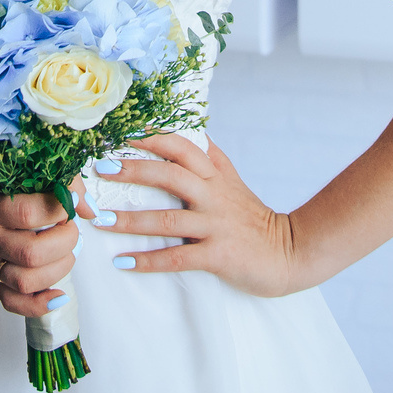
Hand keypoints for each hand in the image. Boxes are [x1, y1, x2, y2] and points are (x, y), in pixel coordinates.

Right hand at [0, 185, 78, 318]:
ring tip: (68, 251)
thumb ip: (55, 179)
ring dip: (58, 269)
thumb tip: (88, 208)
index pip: (26, 214)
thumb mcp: (13, 168)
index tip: (71, 199)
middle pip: (30, 253)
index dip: (58, 208)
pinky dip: (39, 304)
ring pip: (24, 281)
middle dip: (64, 241)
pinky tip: (58, 295)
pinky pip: (12, 301)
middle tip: (71, 226)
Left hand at [79, 134, 300, 297]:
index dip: (153, 137)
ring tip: (101, 220)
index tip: (122, 132)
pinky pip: (178, 257)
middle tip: (102, 168)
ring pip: (168, 218)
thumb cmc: (254, 218)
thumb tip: (191, 130)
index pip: (182, 146)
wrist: (291, 252)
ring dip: (131, 220)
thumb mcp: (233, 181)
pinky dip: (149, 260)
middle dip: (134, 170)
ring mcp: (216, 225)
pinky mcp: (218, 255)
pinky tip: (124, 262)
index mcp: (216, 175)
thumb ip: (211, 158)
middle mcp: (214, 195)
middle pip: (170, 174)